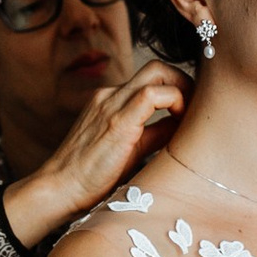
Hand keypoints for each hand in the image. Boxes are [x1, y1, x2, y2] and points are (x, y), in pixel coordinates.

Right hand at [2, 61, 190, 247]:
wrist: (59, 189)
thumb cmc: (91, 177)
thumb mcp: (129, 149)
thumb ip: (154, 134)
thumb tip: (183, 127)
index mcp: (110, 101)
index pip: (151, 80)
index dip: (178, 89)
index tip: (192, 111)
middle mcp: (110, 96)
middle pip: (157, 67)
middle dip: (185, 81)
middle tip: (197, 108)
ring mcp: (111, 104)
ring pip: (158, 72)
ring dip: (183, 88)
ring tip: (192, 115)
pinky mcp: (117, 121)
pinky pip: (153, 94)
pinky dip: (175, 100)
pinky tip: (180, 121)